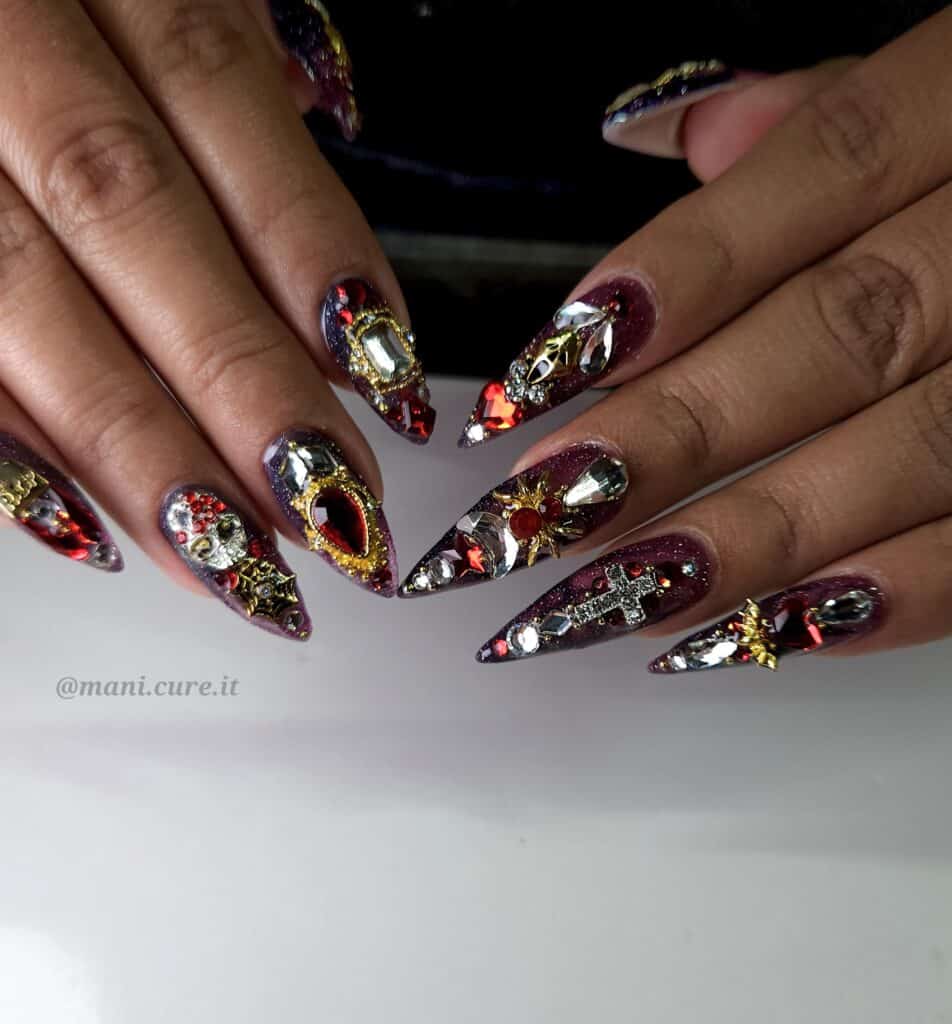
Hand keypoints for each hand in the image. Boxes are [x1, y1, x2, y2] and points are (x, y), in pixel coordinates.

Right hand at [0, 0, 433, 640]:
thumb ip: (222, 64)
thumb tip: (327, 213)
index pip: (214, 92)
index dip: (310, 244)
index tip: (391, 383)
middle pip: (125, 211)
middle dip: (239, 379)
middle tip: (330, 509)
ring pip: (16, 291)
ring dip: (136, 446)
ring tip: (234, 559)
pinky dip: (5, 446)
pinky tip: (82, 529)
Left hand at [402, 9, 951, 671]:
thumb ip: (827, 113)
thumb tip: (674, 129)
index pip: (816, 172)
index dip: (676, 276)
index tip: (540, 377)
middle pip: (842, 331)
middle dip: (673, 434)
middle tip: (535, 516)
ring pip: (916, 451)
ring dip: (750, 538)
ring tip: (609, 598)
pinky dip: (890, 598)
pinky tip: (758, 635)